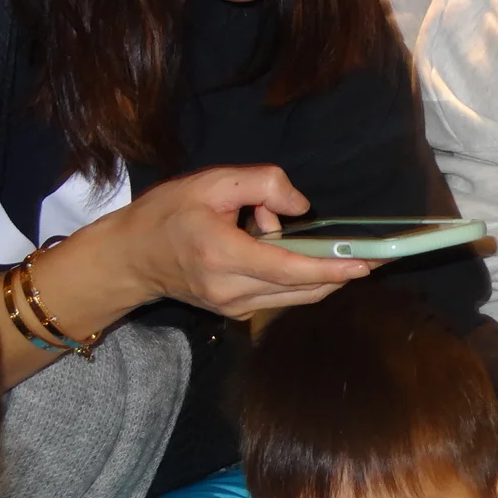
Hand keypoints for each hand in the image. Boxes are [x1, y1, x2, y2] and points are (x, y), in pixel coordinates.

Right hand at [96, 165, 370, 319]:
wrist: (129, 257)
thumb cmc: (166, 215)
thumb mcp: (210, 183)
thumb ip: (261, 185)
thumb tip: (301, 206)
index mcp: (223, 255)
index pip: (289, 269)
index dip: (332, 267)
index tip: (366, 263)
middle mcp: (231, 290)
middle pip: (303, 288)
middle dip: (338, 269)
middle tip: (369, 252)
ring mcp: (234, 307)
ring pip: (298, 296)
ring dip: (311, 267)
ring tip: (285, 233)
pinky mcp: (237, 313)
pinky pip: (283, 296)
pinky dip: (293, 274)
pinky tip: (272, 246)